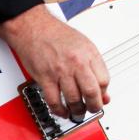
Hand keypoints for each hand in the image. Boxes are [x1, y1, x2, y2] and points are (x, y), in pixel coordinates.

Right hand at [0, 4, 109, 118]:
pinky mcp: (45, 78)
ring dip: (77, 111)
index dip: (103, 92)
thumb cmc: (57, 35)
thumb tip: (102, 88)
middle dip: (94, 106)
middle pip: (92, 92)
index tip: (101, 96)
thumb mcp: (84, 45)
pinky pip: (54, 101)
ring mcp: (60, 71)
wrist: (34, 27)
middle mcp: (76, 63)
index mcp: (89, 54)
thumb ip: (94, 66)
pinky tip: (62, 111)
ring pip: (74, 100)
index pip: (104, 80)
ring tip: (78, 112)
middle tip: (92, 109)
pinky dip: (59, 110)